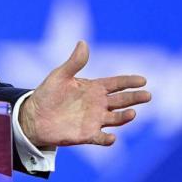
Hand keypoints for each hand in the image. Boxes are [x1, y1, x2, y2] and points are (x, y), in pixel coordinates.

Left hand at [19, 40, 150, 147]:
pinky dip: (107, 139)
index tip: (143, 80)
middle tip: (147, 95)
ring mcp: (94, 120)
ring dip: (124, 117)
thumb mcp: (60, 75)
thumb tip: (83, 42)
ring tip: (132, 113)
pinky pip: (101, 138)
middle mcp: (98, 104)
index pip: (116, 83)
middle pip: (121, 100)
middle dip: (134, 98)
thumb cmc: (47, 94)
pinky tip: (111, 137)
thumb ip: (74, 62)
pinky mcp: (87, 135)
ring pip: (116, 119)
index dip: (129, 81)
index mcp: (93, 88)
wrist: (34, 116)